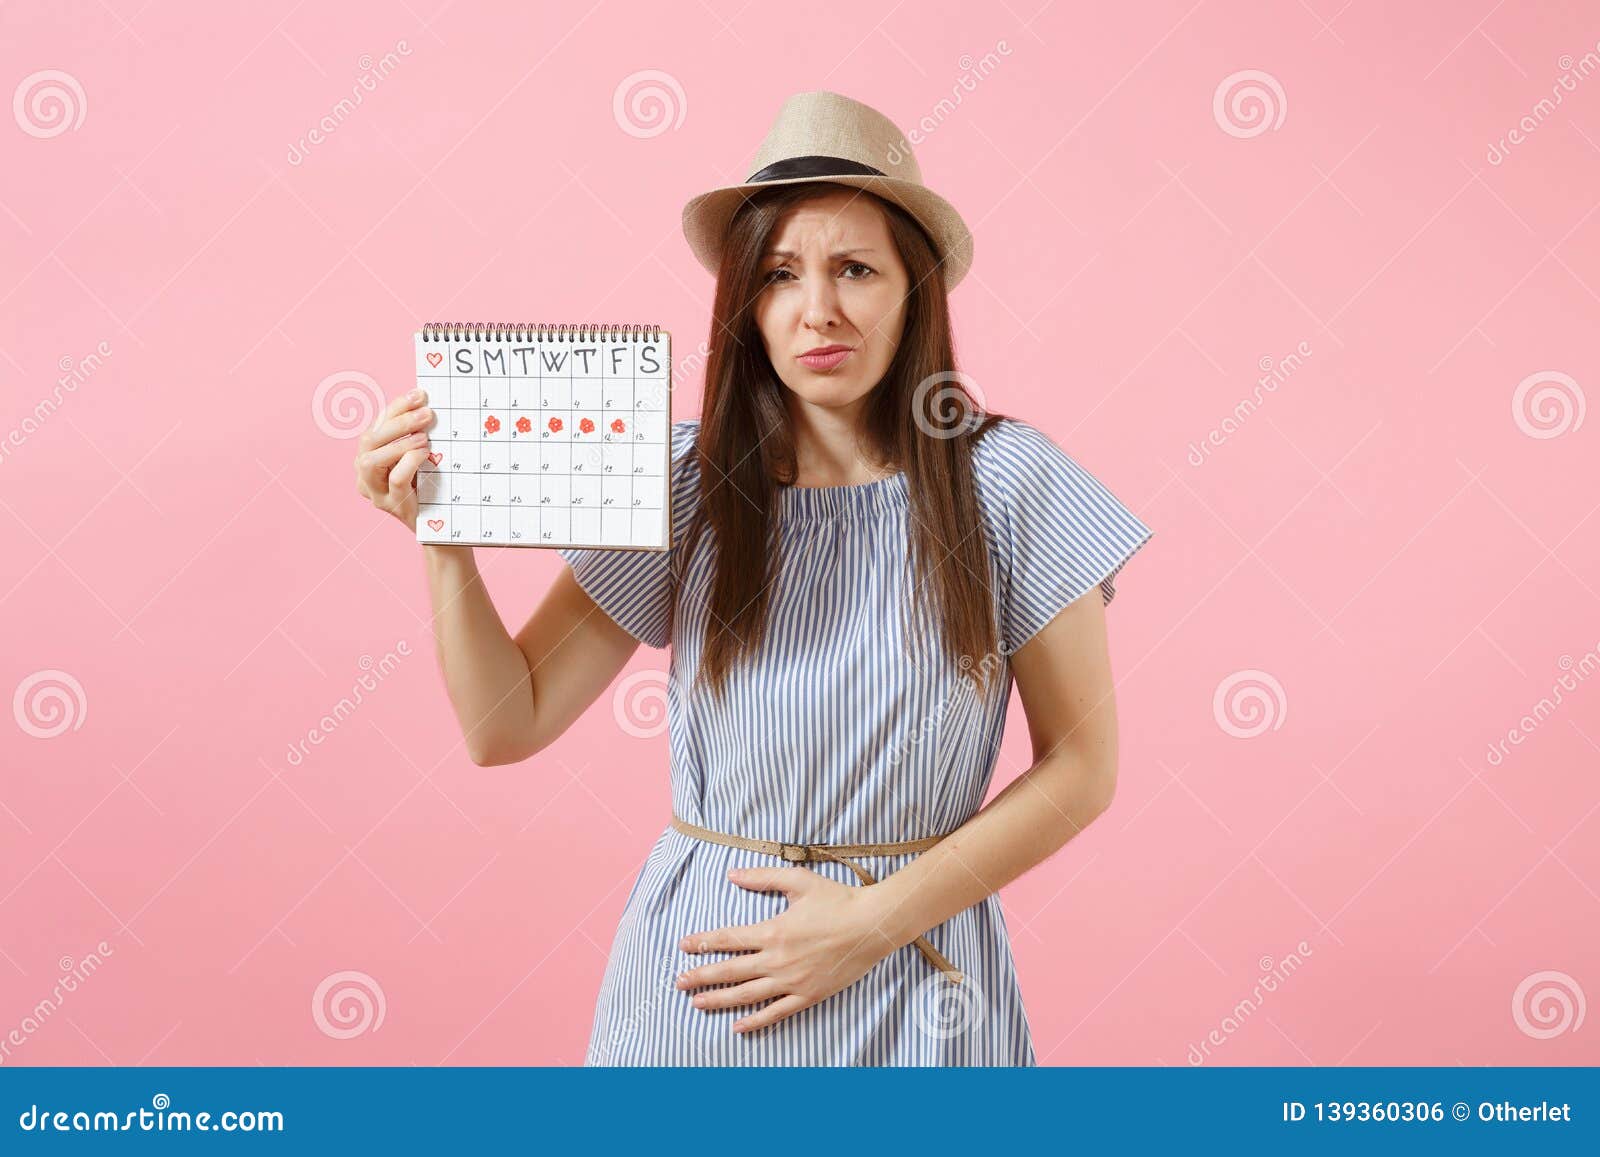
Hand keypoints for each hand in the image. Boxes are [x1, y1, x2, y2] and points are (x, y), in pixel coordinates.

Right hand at [354, 387, 434, 531]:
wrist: (441, 527)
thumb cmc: (430, 488)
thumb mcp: (421, 458)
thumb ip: (416, 437)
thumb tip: (427, 404)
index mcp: (368, 458)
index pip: (376, 426)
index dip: (395, 407)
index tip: (419, 394)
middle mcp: (364, 475)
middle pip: (369, 440)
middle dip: (398, 421)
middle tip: (426, 412)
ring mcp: (376, 493)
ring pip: (371, 461)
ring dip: (399, 442)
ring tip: (425, 436)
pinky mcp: (392, 505)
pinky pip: (394, 479)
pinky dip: (408, 461)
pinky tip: (425, 453)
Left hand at [675, 866, 898, 1033]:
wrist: (873, 925)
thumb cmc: (838, 900)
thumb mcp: (799, 880)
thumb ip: (763, 878)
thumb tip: (732, 874)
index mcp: (773, 931)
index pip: (728, 938)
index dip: (703, 942)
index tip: (684, 946)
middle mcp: (778, 960)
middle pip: (730, 970)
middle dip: (701, 976)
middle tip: (678, 982)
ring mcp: (792, 981)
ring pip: (747, 995)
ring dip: (719, 999)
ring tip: (697, 1003)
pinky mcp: (808, 995)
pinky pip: (776, 1012)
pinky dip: (755, 1021)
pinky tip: (738, 1026)